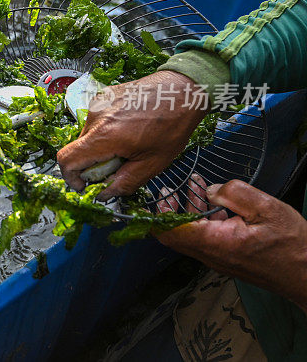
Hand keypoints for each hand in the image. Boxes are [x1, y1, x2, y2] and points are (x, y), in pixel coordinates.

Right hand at [57, 70, 207, 198]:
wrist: (183, 90)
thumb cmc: (172, 125)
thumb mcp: (153, 164)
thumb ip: (124, 182)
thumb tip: (104, 194)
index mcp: (105, 136)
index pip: (66, 160)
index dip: (71, 178)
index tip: (86, 185)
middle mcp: (95, 117)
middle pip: (77, 149)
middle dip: (92, 164)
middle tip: (119, 165)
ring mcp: (97, 104)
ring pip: (87, 136)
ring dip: (100, 147)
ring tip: (128, 144)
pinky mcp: (102, 96)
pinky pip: (95, 122)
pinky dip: (105, 132)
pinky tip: (128, 129)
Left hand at [156, 175, 306, 312]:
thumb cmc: (294, 246)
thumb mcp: (267, 208)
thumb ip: (233, 193)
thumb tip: (209, 189)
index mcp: (215, 242)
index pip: (169, 231)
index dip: (155, 213)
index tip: (153, 195)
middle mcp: (211, 254)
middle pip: (174, 233)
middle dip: (168, 208)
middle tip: (169, 188)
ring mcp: (218, 258)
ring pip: (190, 234)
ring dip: (188, 210)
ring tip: (194, 185)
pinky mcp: (227, 258)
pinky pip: (205, 237)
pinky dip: (203, 218)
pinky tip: (213, 201)